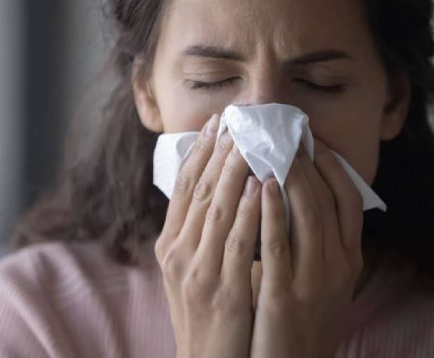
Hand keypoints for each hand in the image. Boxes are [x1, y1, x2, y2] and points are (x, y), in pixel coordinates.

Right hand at [154, 114, 262, 357]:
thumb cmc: (205, 314)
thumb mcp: (192, 270)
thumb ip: (201, 233)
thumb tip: (220, 191)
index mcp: (170, 246)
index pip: (184, 188)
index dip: (199, 152)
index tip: (216, 123)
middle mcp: (178, 254)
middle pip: (200, 191)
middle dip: (219, 151)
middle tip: (237, 119)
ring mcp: (198, 272)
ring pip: (217, 209)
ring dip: (234, 171)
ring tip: (251, 139)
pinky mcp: (222, 291)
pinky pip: (237, 242)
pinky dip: (250, 210)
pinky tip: (263, 186)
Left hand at [250, 138, 363, 357]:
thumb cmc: (300, 318)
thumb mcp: (320, 278)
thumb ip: (313, 240)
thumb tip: (294, 193)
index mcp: (349, 259)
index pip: (349, 200)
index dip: (332, 165)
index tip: (311, 139)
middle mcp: (338, 266)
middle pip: (327, 199)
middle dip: (305, 160)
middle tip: (284, 131)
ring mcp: (314, 281)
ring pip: (308, 214)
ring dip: (290, 175)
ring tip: (272, 145)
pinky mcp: (285, 297)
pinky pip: (278, 245)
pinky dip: (271, 211)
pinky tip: (260, 185)